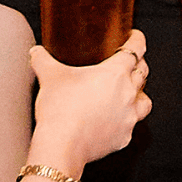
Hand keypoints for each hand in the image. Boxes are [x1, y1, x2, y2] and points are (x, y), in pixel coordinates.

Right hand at [29, 29, 150, 169]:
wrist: (62, 144)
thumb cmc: (60, 109)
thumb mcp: (49, 76)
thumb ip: (42, 60)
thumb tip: (36, 53)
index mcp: (115, 73)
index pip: (136, 49)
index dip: (137, 40)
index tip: (135, 37)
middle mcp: (127, 94)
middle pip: (143, 74)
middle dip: (139, 65)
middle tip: (131, 62)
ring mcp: (128, 117)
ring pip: (145, 101)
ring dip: (140, 94)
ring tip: (131, 93)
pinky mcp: (123, 137)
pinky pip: (131, 125)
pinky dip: (126, 120)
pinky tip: (115, 120)